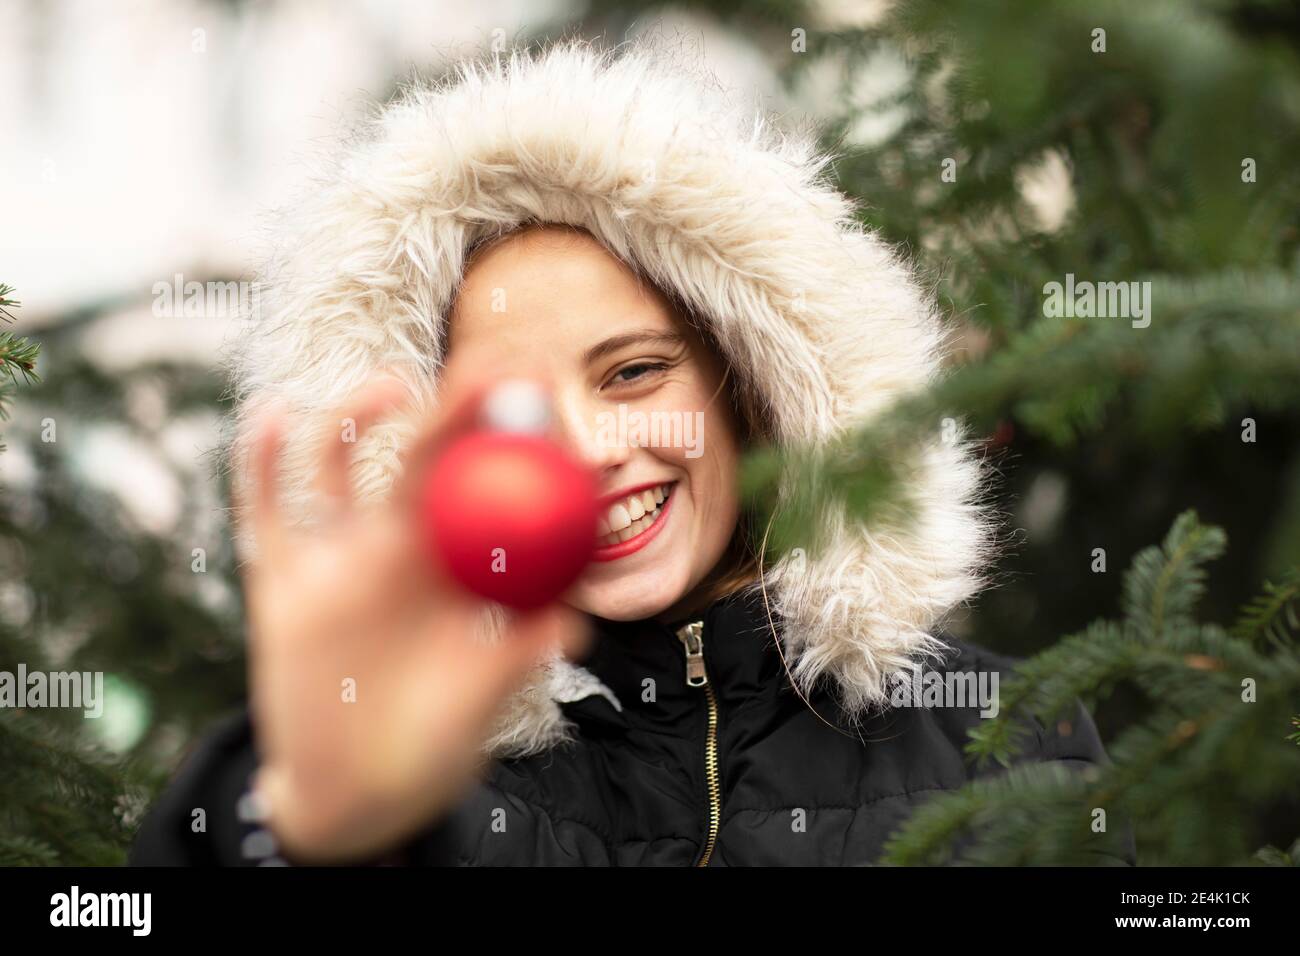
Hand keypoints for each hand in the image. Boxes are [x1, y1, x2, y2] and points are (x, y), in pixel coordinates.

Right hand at [239, 372, 589, 862]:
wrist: (354, 798)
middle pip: (419, 458)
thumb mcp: (482, 699)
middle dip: (451, 408)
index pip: (482, 485)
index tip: (544, 392)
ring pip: (339, 468)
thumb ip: (521, 657)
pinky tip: (278, 413)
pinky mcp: (279, 583)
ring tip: (391, 384)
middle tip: (488, 363)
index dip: (510, 440)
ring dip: (357, 419)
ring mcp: (335, 560)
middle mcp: (395, 549)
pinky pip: (266, 512)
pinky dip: (263, 461)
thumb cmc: (430, 742)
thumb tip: (574, 625)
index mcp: (452, 569)